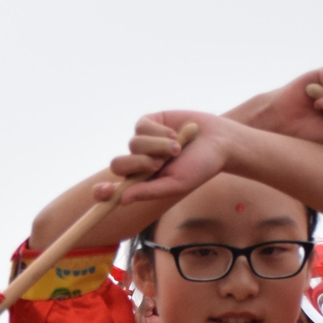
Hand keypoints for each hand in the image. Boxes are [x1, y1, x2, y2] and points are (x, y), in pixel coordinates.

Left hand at [110, 113, 242, 209]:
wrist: (219, 142)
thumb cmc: (199, 168)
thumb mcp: (175, 184)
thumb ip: (149, 191)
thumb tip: (121, 200)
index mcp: (141, 182)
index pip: (113, 189)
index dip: (103, 192)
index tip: (104, 192)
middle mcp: (138, 162)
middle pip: (118, 164)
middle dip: (137, 164)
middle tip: (158, 164)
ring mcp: (142, 142)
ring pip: (132, 144)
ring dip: (156, 147)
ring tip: (177, 149)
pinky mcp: (149, 123)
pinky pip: (141, 127)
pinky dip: (158, 133)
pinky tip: (175, 135)